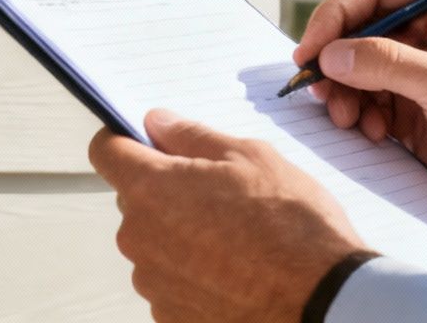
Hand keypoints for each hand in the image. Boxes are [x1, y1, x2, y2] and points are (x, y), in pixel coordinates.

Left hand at [90, 110, 372, 322]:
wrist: (321, 300)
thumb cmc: (291, 225)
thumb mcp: (250, 157)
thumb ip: (191, 136)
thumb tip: (157, 123)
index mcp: (151, 189)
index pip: (106, 150)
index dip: (125, 139)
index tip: (149, 142)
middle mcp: (140, 238)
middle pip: (134, 199)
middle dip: (165, 188)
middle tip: (218, 191)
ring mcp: (153, 282)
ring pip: (154, 241)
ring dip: (180, 233)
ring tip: (234, 236)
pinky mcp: (170, 315)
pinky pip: (170, 280)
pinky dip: (192, 271)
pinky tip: (233, 269)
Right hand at [296, 0, 426, 236]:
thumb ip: (386, 63)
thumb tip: (331, 54)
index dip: (336, 16)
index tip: (312, 47)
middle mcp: (426, 35)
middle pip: (357, 33)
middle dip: (336, 61)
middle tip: (318, 88)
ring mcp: (415, 73)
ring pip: (356, 70)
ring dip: (344, 93)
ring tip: (346, 117)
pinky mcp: (408, 109)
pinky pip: (365, 102)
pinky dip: (358, 115)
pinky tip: (373, 133)